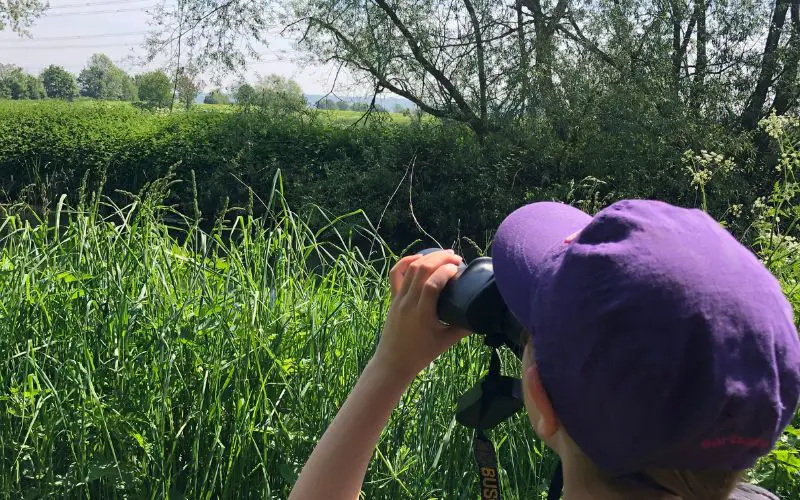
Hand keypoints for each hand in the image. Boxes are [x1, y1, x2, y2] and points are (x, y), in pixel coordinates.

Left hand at [372, 250, 470, 383]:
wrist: (393, 362)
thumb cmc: (421, 354)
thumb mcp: (446, 342)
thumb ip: (463, 328)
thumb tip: (481, 317)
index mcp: (422, 313)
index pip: (432, 284)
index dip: (446, 271)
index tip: (459, 269)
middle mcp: (408, 302)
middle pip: (421, 269)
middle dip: (439, 258)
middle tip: (456, 258)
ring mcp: (398, 299)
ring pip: (410, 268)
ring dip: (427, 257)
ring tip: (444, 255)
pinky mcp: (393, 298)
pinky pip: (396, 274)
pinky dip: (406, 261)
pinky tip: (419, 257)